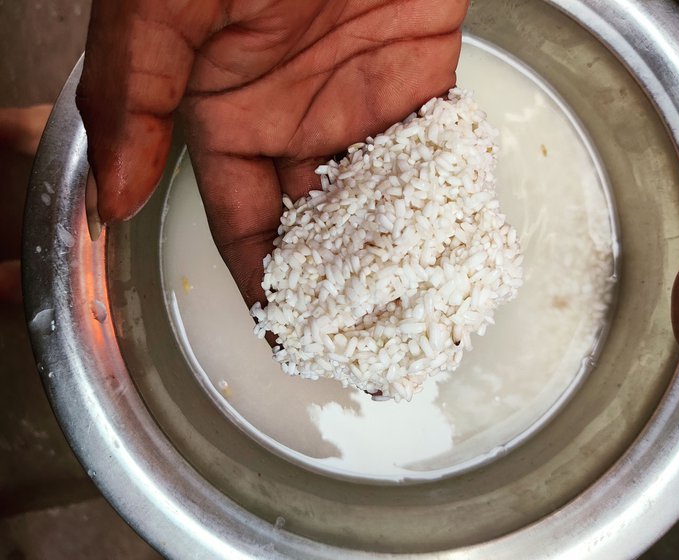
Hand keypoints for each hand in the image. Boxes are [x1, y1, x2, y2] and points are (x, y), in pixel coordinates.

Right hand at [77, 0, 467, 305]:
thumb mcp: (168, 7)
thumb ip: (136, 97)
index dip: (264, 282)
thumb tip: (113, 201)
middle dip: (339, 285)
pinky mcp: (419, 75)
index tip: (287, 336)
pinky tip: (455, 244)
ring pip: (378, 196)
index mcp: (226, 116)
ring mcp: (358, 100)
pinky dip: (444, 195)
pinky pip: (434, 149)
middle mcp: (292, 118)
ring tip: (420, 314)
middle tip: (369, 346)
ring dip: (397, 253)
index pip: (241, 223)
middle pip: (316, 224)